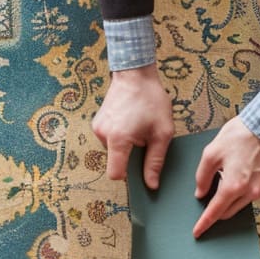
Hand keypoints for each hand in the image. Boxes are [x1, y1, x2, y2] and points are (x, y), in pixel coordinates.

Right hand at [93, 65, 174, 188]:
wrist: (135, 73)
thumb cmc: (152, 100)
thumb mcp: (162, 133)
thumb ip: (155, 161)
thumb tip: (151, 185)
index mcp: (118, 139)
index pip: (115, 174)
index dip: (128, 176)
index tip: (140, 168)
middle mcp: (103, 135)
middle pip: (116, 161)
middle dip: (131, 156)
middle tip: (146, 139)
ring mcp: (97, 128)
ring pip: (114, 150)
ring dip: (126, 145)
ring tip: (139, 127)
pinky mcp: (97, 123)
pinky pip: (110, 139)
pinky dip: (121, 137)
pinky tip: (131, 122)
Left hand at [192, 116, 259, 237]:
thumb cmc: (239, 136)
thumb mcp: (211, 153)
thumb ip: (202, 177)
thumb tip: (200, 194)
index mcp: (233, 186)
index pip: (215, 212)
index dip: (204, 223)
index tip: (197, 232)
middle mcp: (250, 193)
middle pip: (227, 212)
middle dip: (217, 207)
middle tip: (211, 189)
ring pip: (240, 205)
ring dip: (231, 197)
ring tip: (229, 173)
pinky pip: (252, 196)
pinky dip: (243, 191)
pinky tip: (242, 173)